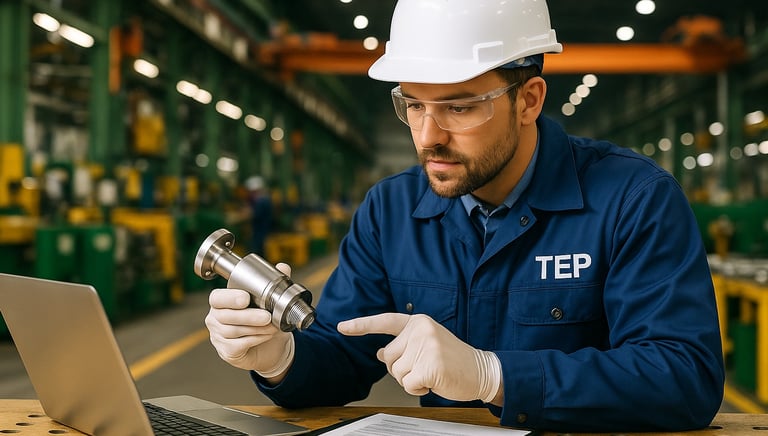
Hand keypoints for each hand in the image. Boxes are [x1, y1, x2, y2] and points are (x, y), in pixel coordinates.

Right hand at [204, 263, 293, 377]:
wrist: (271, 347)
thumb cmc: (265, 321)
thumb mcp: (271, 302)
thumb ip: (275, 284)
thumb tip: (283, 267)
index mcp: (221, 301)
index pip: (217, 298)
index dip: (229, 298)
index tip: (246, 298)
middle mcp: (214, 318)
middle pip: (226, 316)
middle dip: (249, 316)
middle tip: (267, 317)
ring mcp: (218, 337)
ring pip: (233, 332)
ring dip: (256, 329)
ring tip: (272, 327)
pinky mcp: (226, 352)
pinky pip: (238, 346)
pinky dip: (254, 340)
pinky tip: (266, 336)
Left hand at [337, 313, 500, 402]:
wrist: (482, 370)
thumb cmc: (454, 359)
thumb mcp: (427, 345)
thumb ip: (404, 346)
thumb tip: (380, 352)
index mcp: (419, 322)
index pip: (386, 321)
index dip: (362, 325)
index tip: (342, 326)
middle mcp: (421, 330)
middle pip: (389, 357)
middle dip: (401, 368)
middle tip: (425, 366)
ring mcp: (426, 347)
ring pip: (397, 373)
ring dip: (411, 380)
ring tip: (432, 372)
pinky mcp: (429, 366)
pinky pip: (407, 384)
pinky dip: (417, 389)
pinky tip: (433, 382)